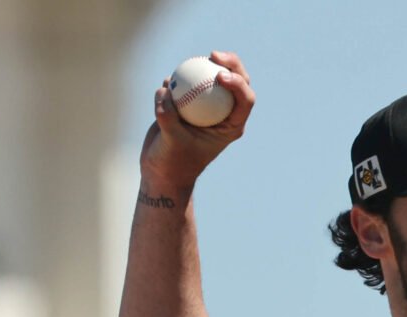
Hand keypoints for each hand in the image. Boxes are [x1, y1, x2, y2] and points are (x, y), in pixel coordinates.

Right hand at [139, 50, 253, 200]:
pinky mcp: (187, 101)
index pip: (245, 99)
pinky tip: (166, 84)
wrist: (160, 171)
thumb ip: (168, 117)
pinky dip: (175, 80)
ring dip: (198, 68)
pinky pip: (185, 82)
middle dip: (228, 62)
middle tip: (212, 54)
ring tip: (181, 71)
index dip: (238, 82)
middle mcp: (222, 112)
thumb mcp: (171, 142)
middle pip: (234, 80)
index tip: (219, 76)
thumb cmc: (172, 163)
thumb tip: (166, 91)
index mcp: (231, 125)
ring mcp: (205, 105)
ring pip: (209, 76)